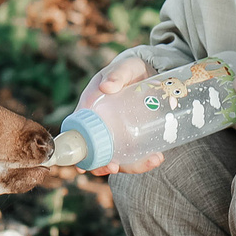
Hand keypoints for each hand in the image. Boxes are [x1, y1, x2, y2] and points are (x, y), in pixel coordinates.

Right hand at [79, 50, 163, 174]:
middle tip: (116, 167)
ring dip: (132, 166)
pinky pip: (136, 154)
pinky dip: (145, 159)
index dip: (79, 153)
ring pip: (119, 158)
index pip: (77, 135)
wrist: (149, 71)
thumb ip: (117, 74)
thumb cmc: (129, 69)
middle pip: (96, 154)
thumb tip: (107, 86)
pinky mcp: (135, 137)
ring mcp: (119, 134)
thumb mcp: (123, 68)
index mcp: (89, 109)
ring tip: (153, 159)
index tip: (85, 165)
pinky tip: (158, 156)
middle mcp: (101, 126)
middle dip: (104, 166)